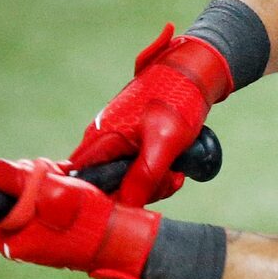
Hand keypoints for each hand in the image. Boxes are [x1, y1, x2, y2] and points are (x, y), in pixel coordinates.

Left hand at [0, 158, 159, 278]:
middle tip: (45, 171)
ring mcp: (41, 239)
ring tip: (61, 176)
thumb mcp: (52, 190)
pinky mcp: (57, 234)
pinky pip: (43, 205)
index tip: (6, 170)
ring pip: (24, 200)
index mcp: (15, 240)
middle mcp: (24, 244)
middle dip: (19, 179)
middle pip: (4, 202)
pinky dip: (52, 189)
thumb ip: (16, 179)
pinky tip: (69, 183)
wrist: (131, 240)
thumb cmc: (94, 218)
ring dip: (38, 181)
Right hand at [72, 24, 232, 205]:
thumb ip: (144, 175)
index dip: (105, 199)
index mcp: (100, 139)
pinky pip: (140, 170)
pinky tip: (175, 168)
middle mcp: (102, 142)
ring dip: (155, 183)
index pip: (85, 182)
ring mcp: (117, 142)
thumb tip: (126, 204)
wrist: (192, 73)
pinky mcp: (132, 143)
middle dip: (142, 192)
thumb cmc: (176, 102)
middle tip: (169, 180)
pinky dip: (158, 174)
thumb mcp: (164, 143)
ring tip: (176, 173)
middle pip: (110, 186)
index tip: (133, 202)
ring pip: (129, 181)